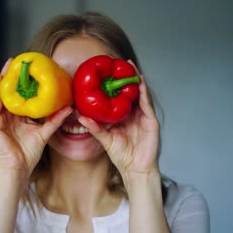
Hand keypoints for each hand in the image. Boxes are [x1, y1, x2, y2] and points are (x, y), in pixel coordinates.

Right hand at [0, 58, 72, 183]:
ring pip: (2, 94)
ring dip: (5, 78)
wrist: (17, 169)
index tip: (33, 70)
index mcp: (20, 118)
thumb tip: (69, 107)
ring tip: (9, 64)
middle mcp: (9, 116)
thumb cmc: (29, 154)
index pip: (23, 96)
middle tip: (20, 61)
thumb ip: (55, 120)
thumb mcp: (44, 133)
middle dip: (15, 77)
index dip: (27, 84)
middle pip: (12, 92)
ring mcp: (0, 118)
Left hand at [78, 62, 159, 188]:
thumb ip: (94, 128)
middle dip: (126, 78)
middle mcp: (134, 115)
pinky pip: (146, 104)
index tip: (107, 73)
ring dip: (136, 81)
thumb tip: (80, 118)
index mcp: (123, 117)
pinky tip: (140, 82)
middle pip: (130, 93)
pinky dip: (143, 92)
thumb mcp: (105, 139)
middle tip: (120, 63)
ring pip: (139, 95)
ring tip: (130, 66)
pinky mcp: (151, 121)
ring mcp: (143, 117)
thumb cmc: (122, 156)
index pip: (119, 98)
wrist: (135, 169)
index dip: (114, 86)